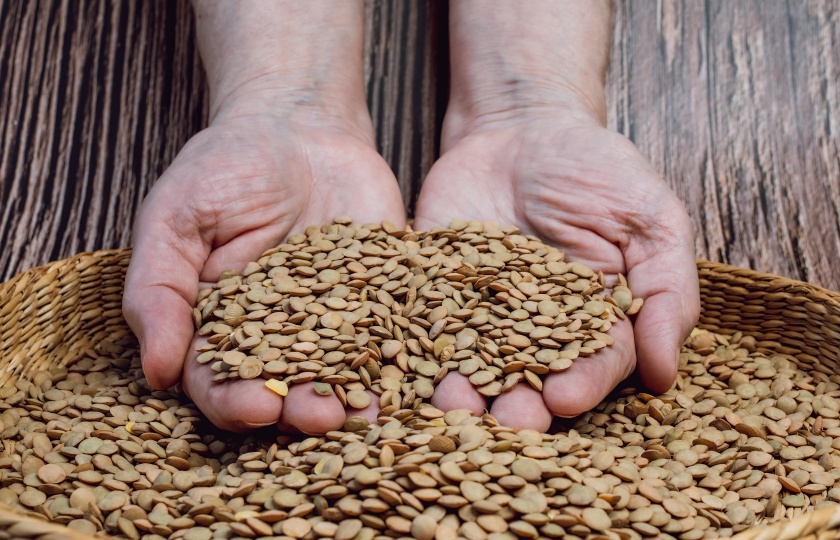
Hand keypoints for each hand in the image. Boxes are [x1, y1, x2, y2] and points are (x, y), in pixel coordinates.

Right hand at [123, 96, 403, 432]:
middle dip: (302, 410)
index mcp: (222, 329)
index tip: (256, 407)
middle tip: (321, 419)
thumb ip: (159, 291)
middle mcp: (281, 337)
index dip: (234, 402)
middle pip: (288, 389)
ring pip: (344, 373)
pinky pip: (394, 334)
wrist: (299, 127)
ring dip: (356, 399)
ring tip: (371, 414)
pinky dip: (403, 357)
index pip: (221, 383)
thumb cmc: (225, 169)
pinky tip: (414, 373)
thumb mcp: (175, 220)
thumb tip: (155, 370)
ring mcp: (336, 321)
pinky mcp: (383, 298)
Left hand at [414, 111, 699, 430]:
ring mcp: (481, 312)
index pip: (594, 364)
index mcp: (595, 319)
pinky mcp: (435, 291)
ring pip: (473, 364)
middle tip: (507, 421)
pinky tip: (406, 370)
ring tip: (453, 407)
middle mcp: (536, 328)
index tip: (564, 400)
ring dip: (464, 390)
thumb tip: (666, 374)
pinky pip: (424, 325)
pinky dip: (415, 349)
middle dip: (519, 403)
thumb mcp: (650, 217)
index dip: (582, 384)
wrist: (521, 125)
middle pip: (530, 378)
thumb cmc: (595, 169)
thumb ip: (666, 290)